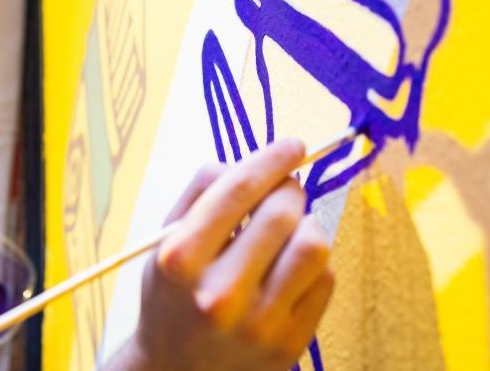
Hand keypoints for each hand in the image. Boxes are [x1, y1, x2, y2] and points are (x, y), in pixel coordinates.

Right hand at [108, 139, 334, 370]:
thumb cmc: (171, 297)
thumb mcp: (164, 242)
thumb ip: (199, 195)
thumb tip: (251, 162)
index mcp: (181, 260)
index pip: (238, 190)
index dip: (272, 158)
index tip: (292, 144)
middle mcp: (218, 293)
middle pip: (282, 212)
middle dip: (290, 190)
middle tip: (285, 192)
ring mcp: (257, 324)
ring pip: (314, 245)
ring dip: (306, 226)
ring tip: (288, 232)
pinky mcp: (289, 344)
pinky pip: (326, 280)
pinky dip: (313, 264)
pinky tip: (289, 269)